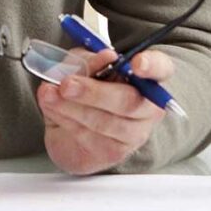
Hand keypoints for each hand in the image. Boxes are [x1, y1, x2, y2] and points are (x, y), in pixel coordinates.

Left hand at [35, 46, 170, 174]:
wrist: (74, 130)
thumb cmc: (86, 89)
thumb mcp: (84, 64)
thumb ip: (92, 60)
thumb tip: (104, 58)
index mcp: (148, 78)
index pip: (161, 68)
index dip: (152, 66)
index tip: (136, 63)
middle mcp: (147, 108)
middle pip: (129, 102)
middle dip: (94, 93)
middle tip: (67, 84)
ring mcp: (133, 134)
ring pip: (105, 122)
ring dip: (71, 107)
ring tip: (49, 94)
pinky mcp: (113, 153)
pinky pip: (87, 136)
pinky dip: (65, 118)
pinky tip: (52, 107)